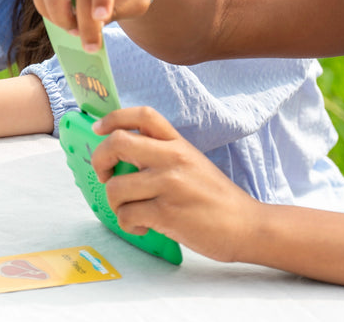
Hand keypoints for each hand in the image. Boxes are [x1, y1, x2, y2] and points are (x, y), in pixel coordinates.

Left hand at [92, 106, 260, 262]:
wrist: (245, 225)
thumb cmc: (215, 197)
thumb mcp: (192, 162)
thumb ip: (162, 154)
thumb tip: (123, 157)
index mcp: (178, 143)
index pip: (143, 115)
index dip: (113, 118)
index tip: (98, 129)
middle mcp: (172, 158)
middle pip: (117, 142)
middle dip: (100, 160)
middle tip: (106, 175)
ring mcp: (169, 184)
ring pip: (115, 187)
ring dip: (115, 204)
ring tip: (131, 211)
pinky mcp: (167, 213)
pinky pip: (126, 215)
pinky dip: (128, 225)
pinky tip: (143, 227)